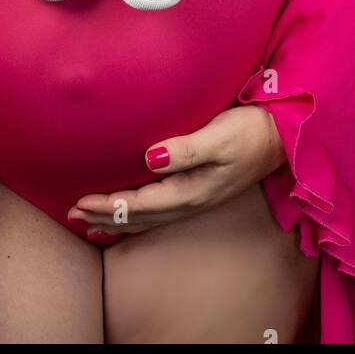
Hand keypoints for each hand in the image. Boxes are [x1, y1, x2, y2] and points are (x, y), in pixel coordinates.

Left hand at [66, 104, 286, 240]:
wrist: (282, 135)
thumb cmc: (250, 131)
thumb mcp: (219, 136)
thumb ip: (186, 149)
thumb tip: (151, 158)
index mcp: (191, 191)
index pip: (140, 204)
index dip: (109, 205)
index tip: (79, 201)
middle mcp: (191, 201)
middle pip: (140, 216)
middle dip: (106, 216)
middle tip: (73, 214)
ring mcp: (196, 199)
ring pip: (149, 217)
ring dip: (119, 220)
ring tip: (91, 223)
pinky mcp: (200, 190)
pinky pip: (160, 211)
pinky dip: (138, 216)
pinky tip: (130, 215)